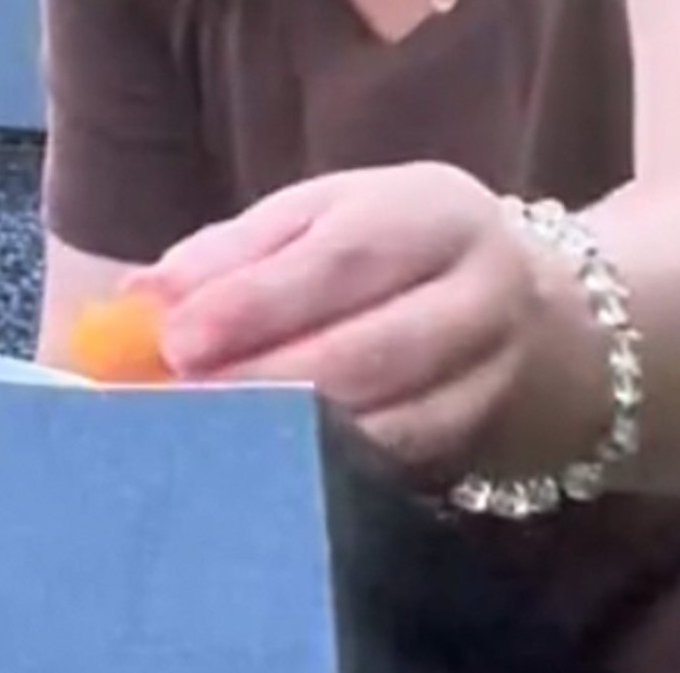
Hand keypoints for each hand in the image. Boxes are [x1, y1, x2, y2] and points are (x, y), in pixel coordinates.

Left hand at [129, 163, 542, 477]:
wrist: (538, 309)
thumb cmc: (393, 250)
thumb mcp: (322, 218)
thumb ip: (234, 252)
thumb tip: (142, 295)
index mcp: (430, 211)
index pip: (343, 256)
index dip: (257, 301)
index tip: (177, 339)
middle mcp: (483, 289)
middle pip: (374, 348)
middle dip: (267, 379)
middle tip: (183, 398)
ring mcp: (498, 373)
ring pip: (396, 419)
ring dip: (295, 434)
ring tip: (214, 434)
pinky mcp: (489, 439)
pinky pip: (409, 465)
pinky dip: (336, 467)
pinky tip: (274, 463)